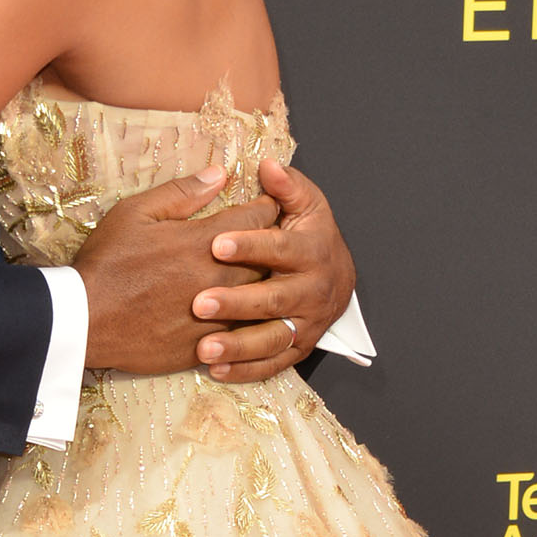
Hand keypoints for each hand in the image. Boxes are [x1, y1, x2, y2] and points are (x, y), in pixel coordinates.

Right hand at [75, 167, 280, 374]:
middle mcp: (218, 278)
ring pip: (261, 298)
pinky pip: (243, 333)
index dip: (266, 206)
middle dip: (271, 246)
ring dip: (262, 285)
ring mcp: (215, 315)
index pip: (258, 216)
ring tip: (257, 277)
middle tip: (267, 240)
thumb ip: (181, 193)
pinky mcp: (207, 344)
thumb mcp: (135, 213)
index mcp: (203, 241)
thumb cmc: (107, 263)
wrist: (84, 321)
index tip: (265, 204)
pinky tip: (241, 313)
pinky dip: (247, 321)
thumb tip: (219, 174)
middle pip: (269, 257)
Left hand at [192, 158, 356, 382]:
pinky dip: (245, 370)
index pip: (280, 248)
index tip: (216, 245)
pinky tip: (215, 370)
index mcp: (313, 251)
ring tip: (203, 347)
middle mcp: (314, 290)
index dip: (250, 246)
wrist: (337, 276)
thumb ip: (286, 186)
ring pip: (273, 338)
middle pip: (275, 299)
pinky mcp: (299, 348)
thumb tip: (268, 166)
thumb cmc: (309, 234)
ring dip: (239, 346)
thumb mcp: (305, 204)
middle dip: (237, 303)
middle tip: (199, 304)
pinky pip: (273, 364)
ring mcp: (307, 323)